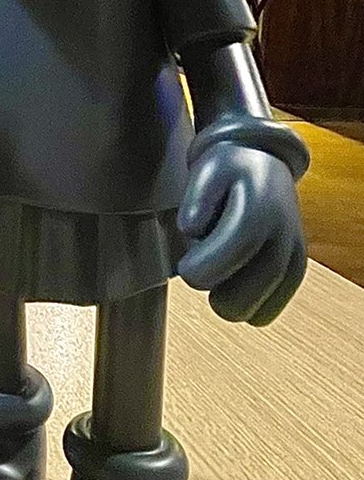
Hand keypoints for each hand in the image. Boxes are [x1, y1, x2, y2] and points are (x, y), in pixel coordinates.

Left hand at [177, 144, 306, 324]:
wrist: (265, 166)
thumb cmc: (230, 171)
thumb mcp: (206, 171)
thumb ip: (195, 200)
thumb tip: (191, 229)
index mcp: (261, 209)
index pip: (234, 253)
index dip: (202, 267)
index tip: (186, 266)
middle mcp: (284, 237)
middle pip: (245, 296)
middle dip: (213, 289)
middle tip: (202, 268)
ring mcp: (294, 258)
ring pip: (255, 311)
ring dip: (228, 298)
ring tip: (221, 268)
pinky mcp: (295, 276)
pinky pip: (266, 313)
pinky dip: (243, 306)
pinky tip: (234, 282)